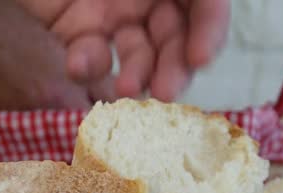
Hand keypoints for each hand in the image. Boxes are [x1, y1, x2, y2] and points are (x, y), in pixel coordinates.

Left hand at [17, 0, 230, 101]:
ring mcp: (110, 16)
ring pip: (134, 56)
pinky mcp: (73, 32)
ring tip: (125, 88)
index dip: (209, 31)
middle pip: (172, 39)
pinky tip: (79, 65)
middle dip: (173, 67)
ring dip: (135, 74)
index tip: (200, 58)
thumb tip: (205, 2)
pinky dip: (87, 66)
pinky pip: (87, 56)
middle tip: (165, 92)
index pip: (204, 7)